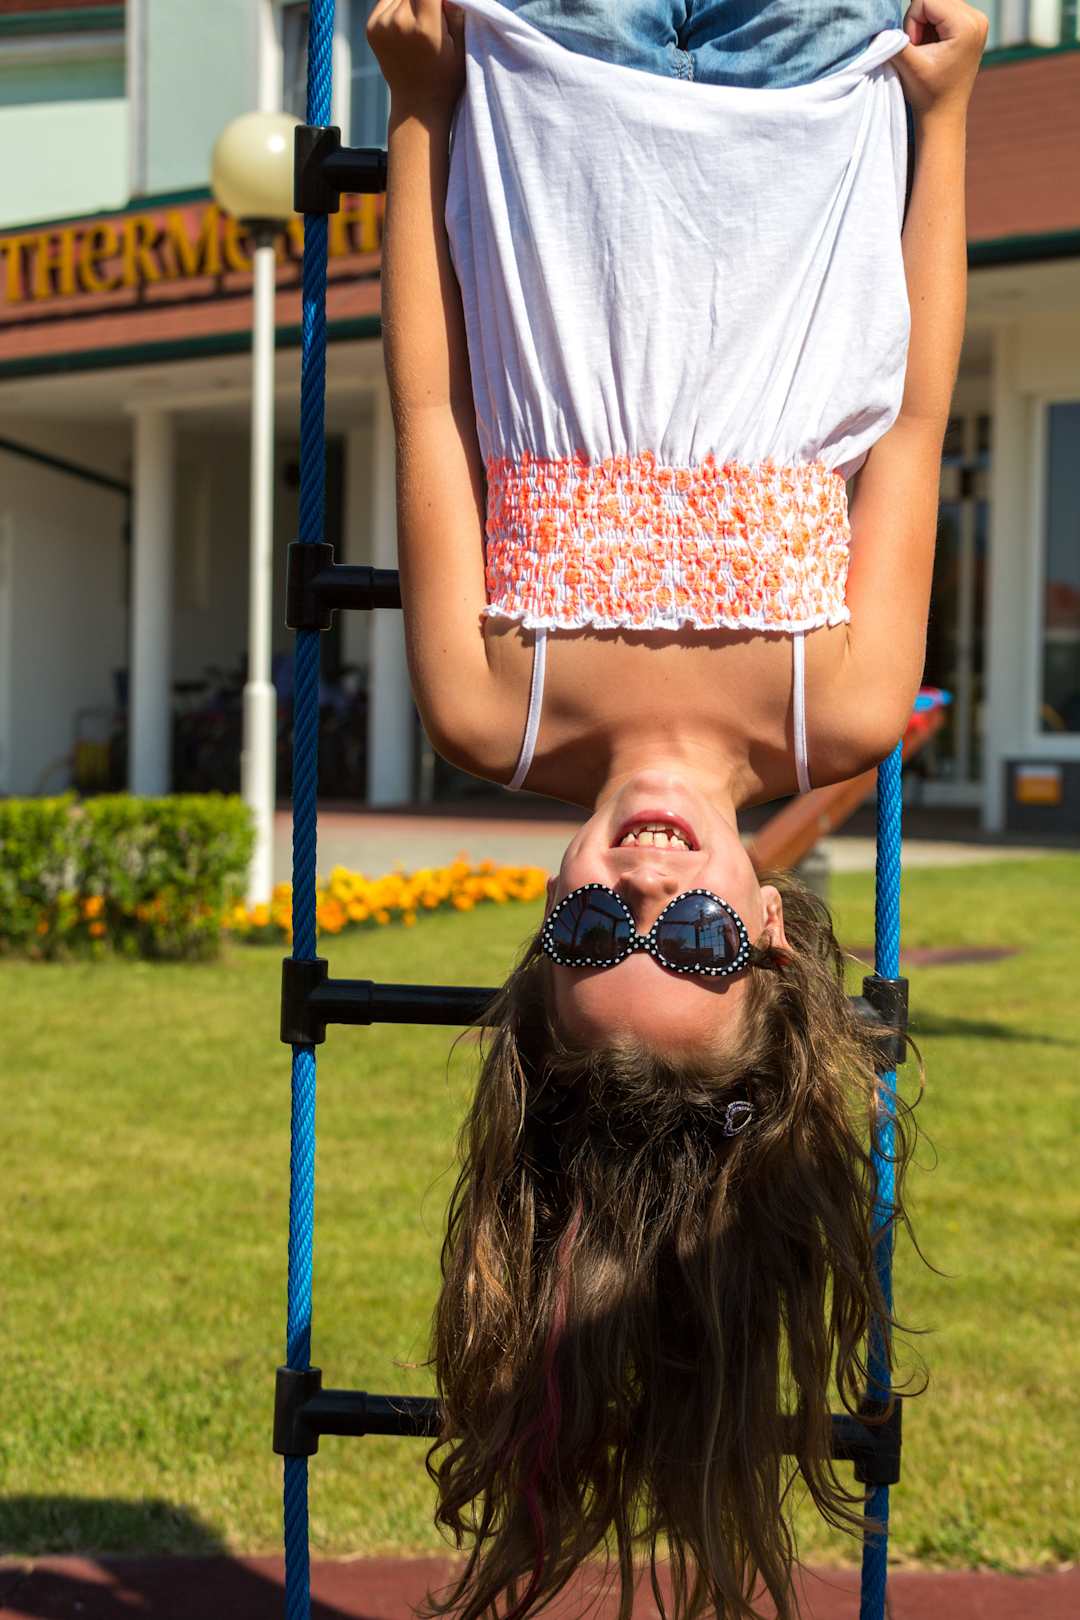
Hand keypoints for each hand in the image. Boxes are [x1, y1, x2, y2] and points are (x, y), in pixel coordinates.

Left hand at [366, 0, 465, 115]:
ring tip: (421, 22)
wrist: (417, 106)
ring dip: (411, 1)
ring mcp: (381, 24)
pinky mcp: (371, 27)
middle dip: (426, 0)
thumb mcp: (461, 47)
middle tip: (434, 17)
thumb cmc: (446, 78)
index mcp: (425, 27)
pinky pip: (386, 1)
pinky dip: (398, 6)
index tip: (442, 6)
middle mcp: (399, 22)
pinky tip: (407, 25)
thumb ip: (456, 12)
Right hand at [892, 0, 989, 120]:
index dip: (912, 22)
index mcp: (966, 25)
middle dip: (920, 21)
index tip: (916, 48)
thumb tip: (884, 27)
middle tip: (922, 49)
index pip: (926, 0)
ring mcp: (977, 21)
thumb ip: (896, 41)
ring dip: (925, 24)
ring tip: (928, 50)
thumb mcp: (909, 65)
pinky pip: (944, 11)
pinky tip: (935, 47)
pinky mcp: (972, 25)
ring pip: (938, 3)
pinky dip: (933, 26)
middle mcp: (977, 18)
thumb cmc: (928, 94)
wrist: (944, 114)